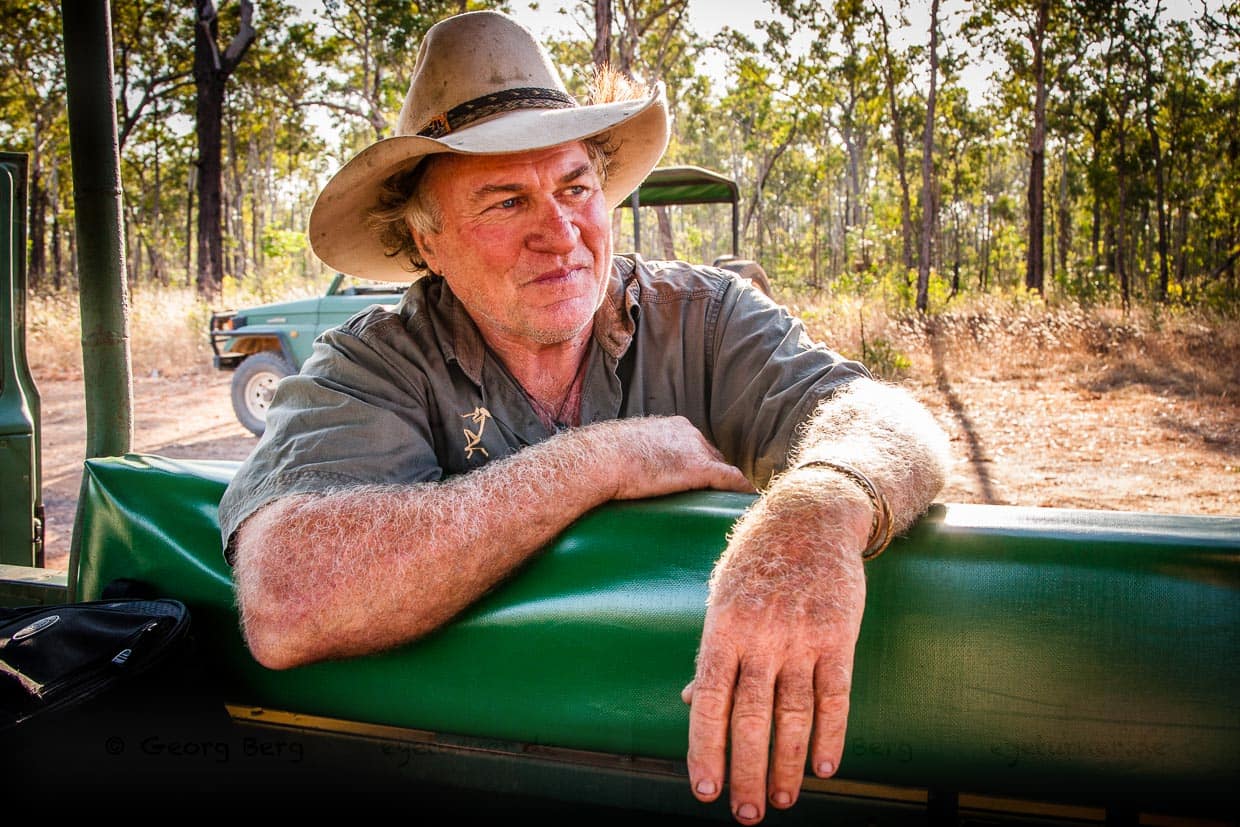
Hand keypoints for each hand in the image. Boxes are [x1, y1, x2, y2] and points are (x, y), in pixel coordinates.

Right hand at [602, 416, 754, 499]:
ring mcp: (696, 450)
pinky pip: (730, 479)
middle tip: (715, 495)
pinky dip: (740, 489)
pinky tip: (747, 500)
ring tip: (729, 502)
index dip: (701, 464)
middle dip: (716, 474)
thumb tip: (625, 474)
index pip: (696, 446)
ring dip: (726, 485)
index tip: (699, 481)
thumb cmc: (602, 457)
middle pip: (713, 456)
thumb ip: (636, 457)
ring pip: (723, 469)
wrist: (601, 459)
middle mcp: (689, 433)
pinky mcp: (700, 469)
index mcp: (672, 427)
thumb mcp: (623, 450)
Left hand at [681, 535, 865, 823]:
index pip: (711, 701)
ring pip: (794, 714)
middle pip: (752, 717)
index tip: (705, 790)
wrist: (811, 516)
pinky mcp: (840, 634)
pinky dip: (831, 734)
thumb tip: (693, 701)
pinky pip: (836, 695)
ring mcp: (802, 636)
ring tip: (781, 800)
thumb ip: (712, 652)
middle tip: (745, 813)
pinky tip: (824, 766)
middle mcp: (761, 635)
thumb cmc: (758, 559)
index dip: (706, 749)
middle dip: (746, 771)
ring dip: (787, 764)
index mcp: (723, 627)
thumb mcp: (721, 596)